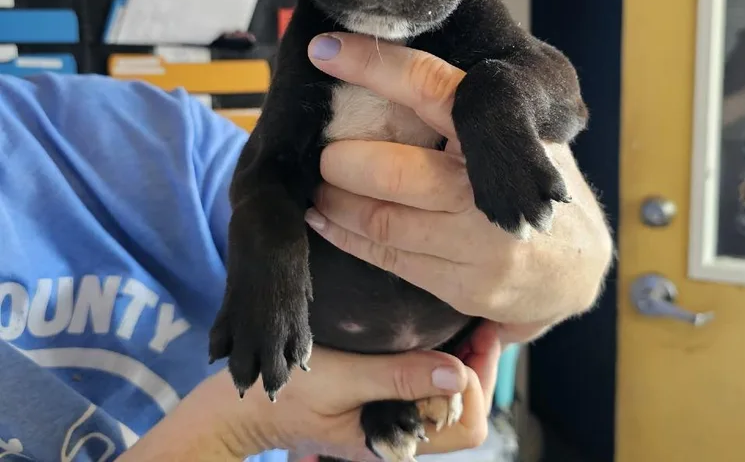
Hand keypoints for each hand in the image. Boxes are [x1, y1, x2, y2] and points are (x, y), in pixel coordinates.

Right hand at [120, 343, 493, 461]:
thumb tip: (458, 373)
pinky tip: (438, 330)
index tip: (481, 333)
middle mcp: (402, 435)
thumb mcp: (344, 379)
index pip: (466, 425)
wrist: (247, 403)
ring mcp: (393, 420)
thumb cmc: (290, 390)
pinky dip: (441, 361)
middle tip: (481, 322)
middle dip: (480, 367)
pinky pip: (425, 387)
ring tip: (465, 321)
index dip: (479, 379)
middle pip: (465, 412)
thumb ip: (398, 377)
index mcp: (396, 440)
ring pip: (449, 400)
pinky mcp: (382, 402)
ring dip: (463, 362)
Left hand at [305, 33, 613, 341]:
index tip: (325, 50)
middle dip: (342, 159)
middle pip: (393, 171)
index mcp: (502, 133)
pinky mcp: (464, 285)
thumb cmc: (538, 181)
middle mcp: (490, 189)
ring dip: (336, 200)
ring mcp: (478, 243)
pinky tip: (324, 219)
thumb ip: (473, 108)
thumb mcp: (522, 132)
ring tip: (319, 184)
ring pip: (382, 219)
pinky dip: (345, 236)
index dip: (373, 65)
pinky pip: (387, 258)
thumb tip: (396, 64)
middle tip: (323, 151)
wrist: (578, 268)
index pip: (429, 87)